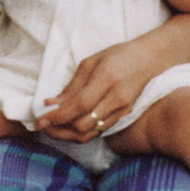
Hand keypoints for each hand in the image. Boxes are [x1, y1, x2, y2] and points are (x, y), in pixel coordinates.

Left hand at [35, 38, 155, 142]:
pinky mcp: (124, 116)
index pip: (79, 105)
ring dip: (68, 135)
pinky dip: (81, 132)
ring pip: (91, 133)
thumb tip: (52, 103)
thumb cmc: (117, 55)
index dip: (58, 116)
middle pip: (83, 125)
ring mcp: (122, 110)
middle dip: (59, 129)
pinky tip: (68, 127)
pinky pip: (99, 131)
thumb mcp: (91, 62)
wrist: (148, 60)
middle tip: (42, 124)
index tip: (41, 119)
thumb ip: (72, 85)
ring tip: (52, 128)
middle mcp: (116, 99)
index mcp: (106, 79)